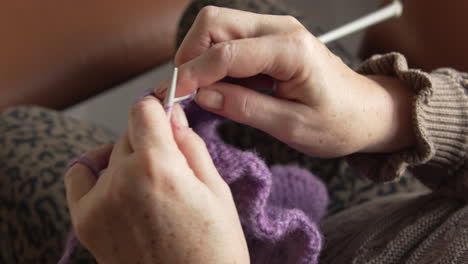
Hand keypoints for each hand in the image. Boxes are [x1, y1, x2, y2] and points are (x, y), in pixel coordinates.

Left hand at [64, 98, 248, 263]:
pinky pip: (80, 177)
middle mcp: (122, 181)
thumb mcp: (217, 191)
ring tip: (151, 185)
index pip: (143, 110)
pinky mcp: (86, 223)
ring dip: (129, 160)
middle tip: (171, 166)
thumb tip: (173, 114)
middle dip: (150, 141)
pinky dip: (97, 172)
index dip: (158, 108)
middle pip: (129, 134)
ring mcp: (99, 204)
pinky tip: (118, 182)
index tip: (166, 116)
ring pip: (110, 156)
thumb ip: (191, 146)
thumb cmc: (215, 251)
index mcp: (159, 168)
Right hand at [159, 7, 414, 157]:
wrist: (366, 112)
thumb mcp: (291, 126)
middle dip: (190, 54)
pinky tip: (220, 86)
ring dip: (200, 56)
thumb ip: (244, 108)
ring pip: (218, 27)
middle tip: (182, 89)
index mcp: (291, 50)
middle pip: (215, 22)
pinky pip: (231, 41)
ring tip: (200, 91)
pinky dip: (215, 60)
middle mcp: (281, 30)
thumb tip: (202, 96)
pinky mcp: (271, 40)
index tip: (173, 94)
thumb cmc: (338, 121)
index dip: (193, 73)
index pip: (226, 52)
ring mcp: (275, 31)